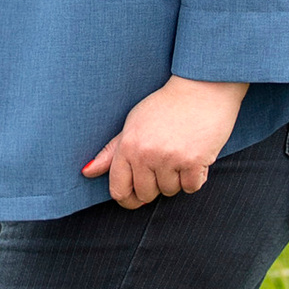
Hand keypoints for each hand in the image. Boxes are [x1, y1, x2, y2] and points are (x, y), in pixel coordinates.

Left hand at [81, 76, 247, 209]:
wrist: (201, 88)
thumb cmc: (165, 106)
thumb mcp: (133, 123)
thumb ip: (111, 151)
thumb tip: (87, 172)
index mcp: (128, 146)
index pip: (118, 189)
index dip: (127, 199)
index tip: (135, 198)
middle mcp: (146, 155)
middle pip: (145, 195)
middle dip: (155, 186)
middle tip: (164, 164)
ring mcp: (170, 159)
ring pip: (170, 191)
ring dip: (177, 179)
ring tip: (181, 154)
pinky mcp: (194, 162)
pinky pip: (191, 187)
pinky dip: (196, 177)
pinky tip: (195, 157)